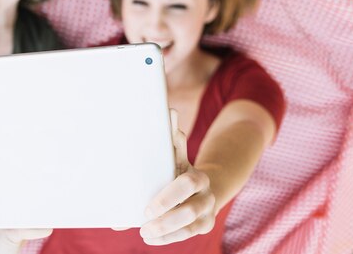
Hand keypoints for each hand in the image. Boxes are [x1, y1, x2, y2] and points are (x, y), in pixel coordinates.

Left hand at [139, 109, 215, 244]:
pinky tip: (151, 239)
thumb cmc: (179, 169)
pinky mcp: (204, 226)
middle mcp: (208, 196)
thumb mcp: (176, 156)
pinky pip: (188, 235)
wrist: (202, 186)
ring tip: (144, 232)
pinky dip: (168, 239)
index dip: (168, 197)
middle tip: (143, 221)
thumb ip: (172, 140)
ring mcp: (208, 213)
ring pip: (190, 227)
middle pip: (191, 211)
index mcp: (199, 176)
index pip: (187, 185)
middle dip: (166, 218)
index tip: (148, 208)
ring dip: (166, 232)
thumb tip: (169, 112)